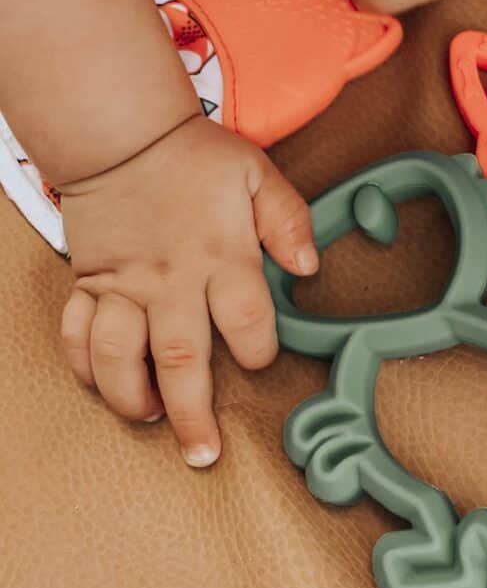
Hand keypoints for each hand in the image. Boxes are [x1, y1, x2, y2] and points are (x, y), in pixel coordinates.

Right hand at [58, 115, 317, 467]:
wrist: (122, 133)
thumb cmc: (195, 157)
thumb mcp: (258, 175)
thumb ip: (288, 220)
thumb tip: (309, 266)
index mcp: (221, 257)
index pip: (246, 322)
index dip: (258, 352)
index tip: (259, 361)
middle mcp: (171, 280)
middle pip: (183, 359)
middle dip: (193, 414)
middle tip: (203, 453)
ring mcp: (125, 285)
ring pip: (120, 356)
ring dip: (131, 396)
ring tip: (149, 421)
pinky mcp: (90, 282)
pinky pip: (77, 333)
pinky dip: (83, 365)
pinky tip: (100, 386)